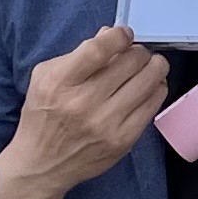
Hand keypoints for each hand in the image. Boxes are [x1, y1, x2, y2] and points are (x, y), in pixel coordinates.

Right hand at [0, 27, 170, 198]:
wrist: (41, 164)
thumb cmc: (43, 115)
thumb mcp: (46, 77)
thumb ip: (78, 53)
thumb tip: (111, 35)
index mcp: (60, 83)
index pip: (98, 50)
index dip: (119, 36)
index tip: (124, 35)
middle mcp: (83, 103)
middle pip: (131, 62)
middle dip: (139, 51)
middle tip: (136, 53)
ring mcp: (106, 124)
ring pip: (148, 81)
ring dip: (154, 67)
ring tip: (149, 66)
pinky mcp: (123, 140)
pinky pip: (153, 105)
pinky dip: (156, 90)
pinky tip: (149, 87)